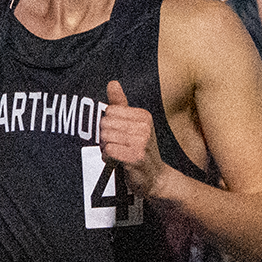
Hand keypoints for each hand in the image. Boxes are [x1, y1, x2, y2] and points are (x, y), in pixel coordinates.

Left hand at [99, 80, 164, 198]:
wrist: (155, 178)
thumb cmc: (140, 150)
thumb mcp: (132, 125)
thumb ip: (121, 104)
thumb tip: (112, 83)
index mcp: (144, 115)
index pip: (110, 111)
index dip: (108, 125)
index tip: (118, 135)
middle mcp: (145, 127)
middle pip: (105, 124)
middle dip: (105, 137)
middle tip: (117, 146)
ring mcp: (141, 142)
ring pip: (105, 137)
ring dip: (106, 149)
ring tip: (118, 154)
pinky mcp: (136, 157)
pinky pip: (109, 150)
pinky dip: (108, 158)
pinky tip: (117, 162)